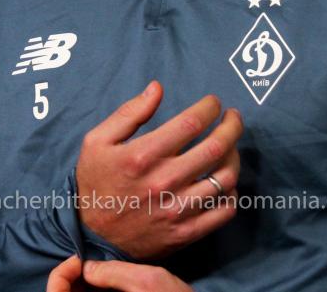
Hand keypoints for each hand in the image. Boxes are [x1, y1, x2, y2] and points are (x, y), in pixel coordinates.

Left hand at [46, 256, 193, 291]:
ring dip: (83, 284)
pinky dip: (97, 291)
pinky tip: (109, 280)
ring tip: (98, 268)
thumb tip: (88, 266)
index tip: (81, 260)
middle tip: (88, 261)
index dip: (62, 275)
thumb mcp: (147, 282)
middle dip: (72, 278)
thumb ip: (113, 272)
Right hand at [75, 80, 241, 259]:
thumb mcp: (97, 141)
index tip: (213, 103)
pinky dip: (232, 192)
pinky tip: (225, 181)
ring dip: (234, 156)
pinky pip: (224, 211)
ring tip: (230, 146)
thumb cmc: (96, 183)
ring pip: (226, 178)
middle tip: (233, 117)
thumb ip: (129, 113)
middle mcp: (165, 181)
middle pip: (216, 147)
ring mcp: (178, 209)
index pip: (191, 123)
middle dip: (232, 126)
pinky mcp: (186, 232)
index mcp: (143, 155)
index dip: (209, 107)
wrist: (92, 237)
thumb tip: (157, 88)